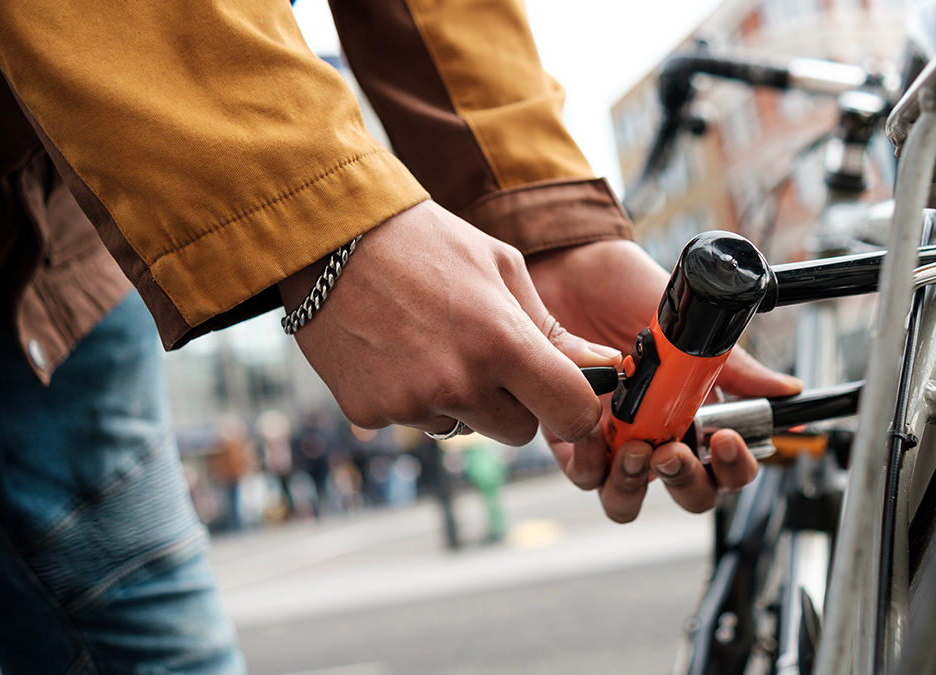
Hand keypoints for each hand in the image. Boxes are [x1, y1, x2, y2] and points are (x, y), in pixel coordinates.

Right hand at [278, 201, 621, 445]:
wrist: (331, 237)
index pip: (571, 412)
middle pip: (518, 431)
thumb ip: (552, 329)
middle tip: (487, 355)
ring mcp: (411, 403)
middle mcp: (459, 383)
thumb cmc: (428, 244)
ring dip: (462, 400)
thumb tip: (604, 368)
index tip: (565, 392)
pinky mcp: (370, 413)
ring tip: (433, 342)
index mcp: (503, 343)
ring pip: (466, 427)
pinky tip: (397, 351)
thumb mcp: (502, 269)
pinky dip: (414, 397)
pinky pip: (416, 422)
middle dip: (515, 402)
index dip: (575, 406)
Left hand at [528, 238, 802, 521]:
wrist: (575, 267)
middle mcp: (657, 437)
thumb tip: (787, 391)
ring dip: (634, 485)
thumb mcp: (692, 330)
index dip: (734, 468)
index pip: (726, 467)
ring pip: (626, 501)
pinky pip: (582, 473)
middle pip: (684, 493)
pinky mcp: (569, 435)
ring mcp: (613, 441)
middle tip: (673, 451)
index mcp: (695, 417)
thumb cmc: (631, 293)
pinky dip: (589, 460)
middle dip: (685, 482)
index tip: (726, 440)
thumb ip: (737, 369)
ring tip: (636, 450)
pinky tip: (595, 428)